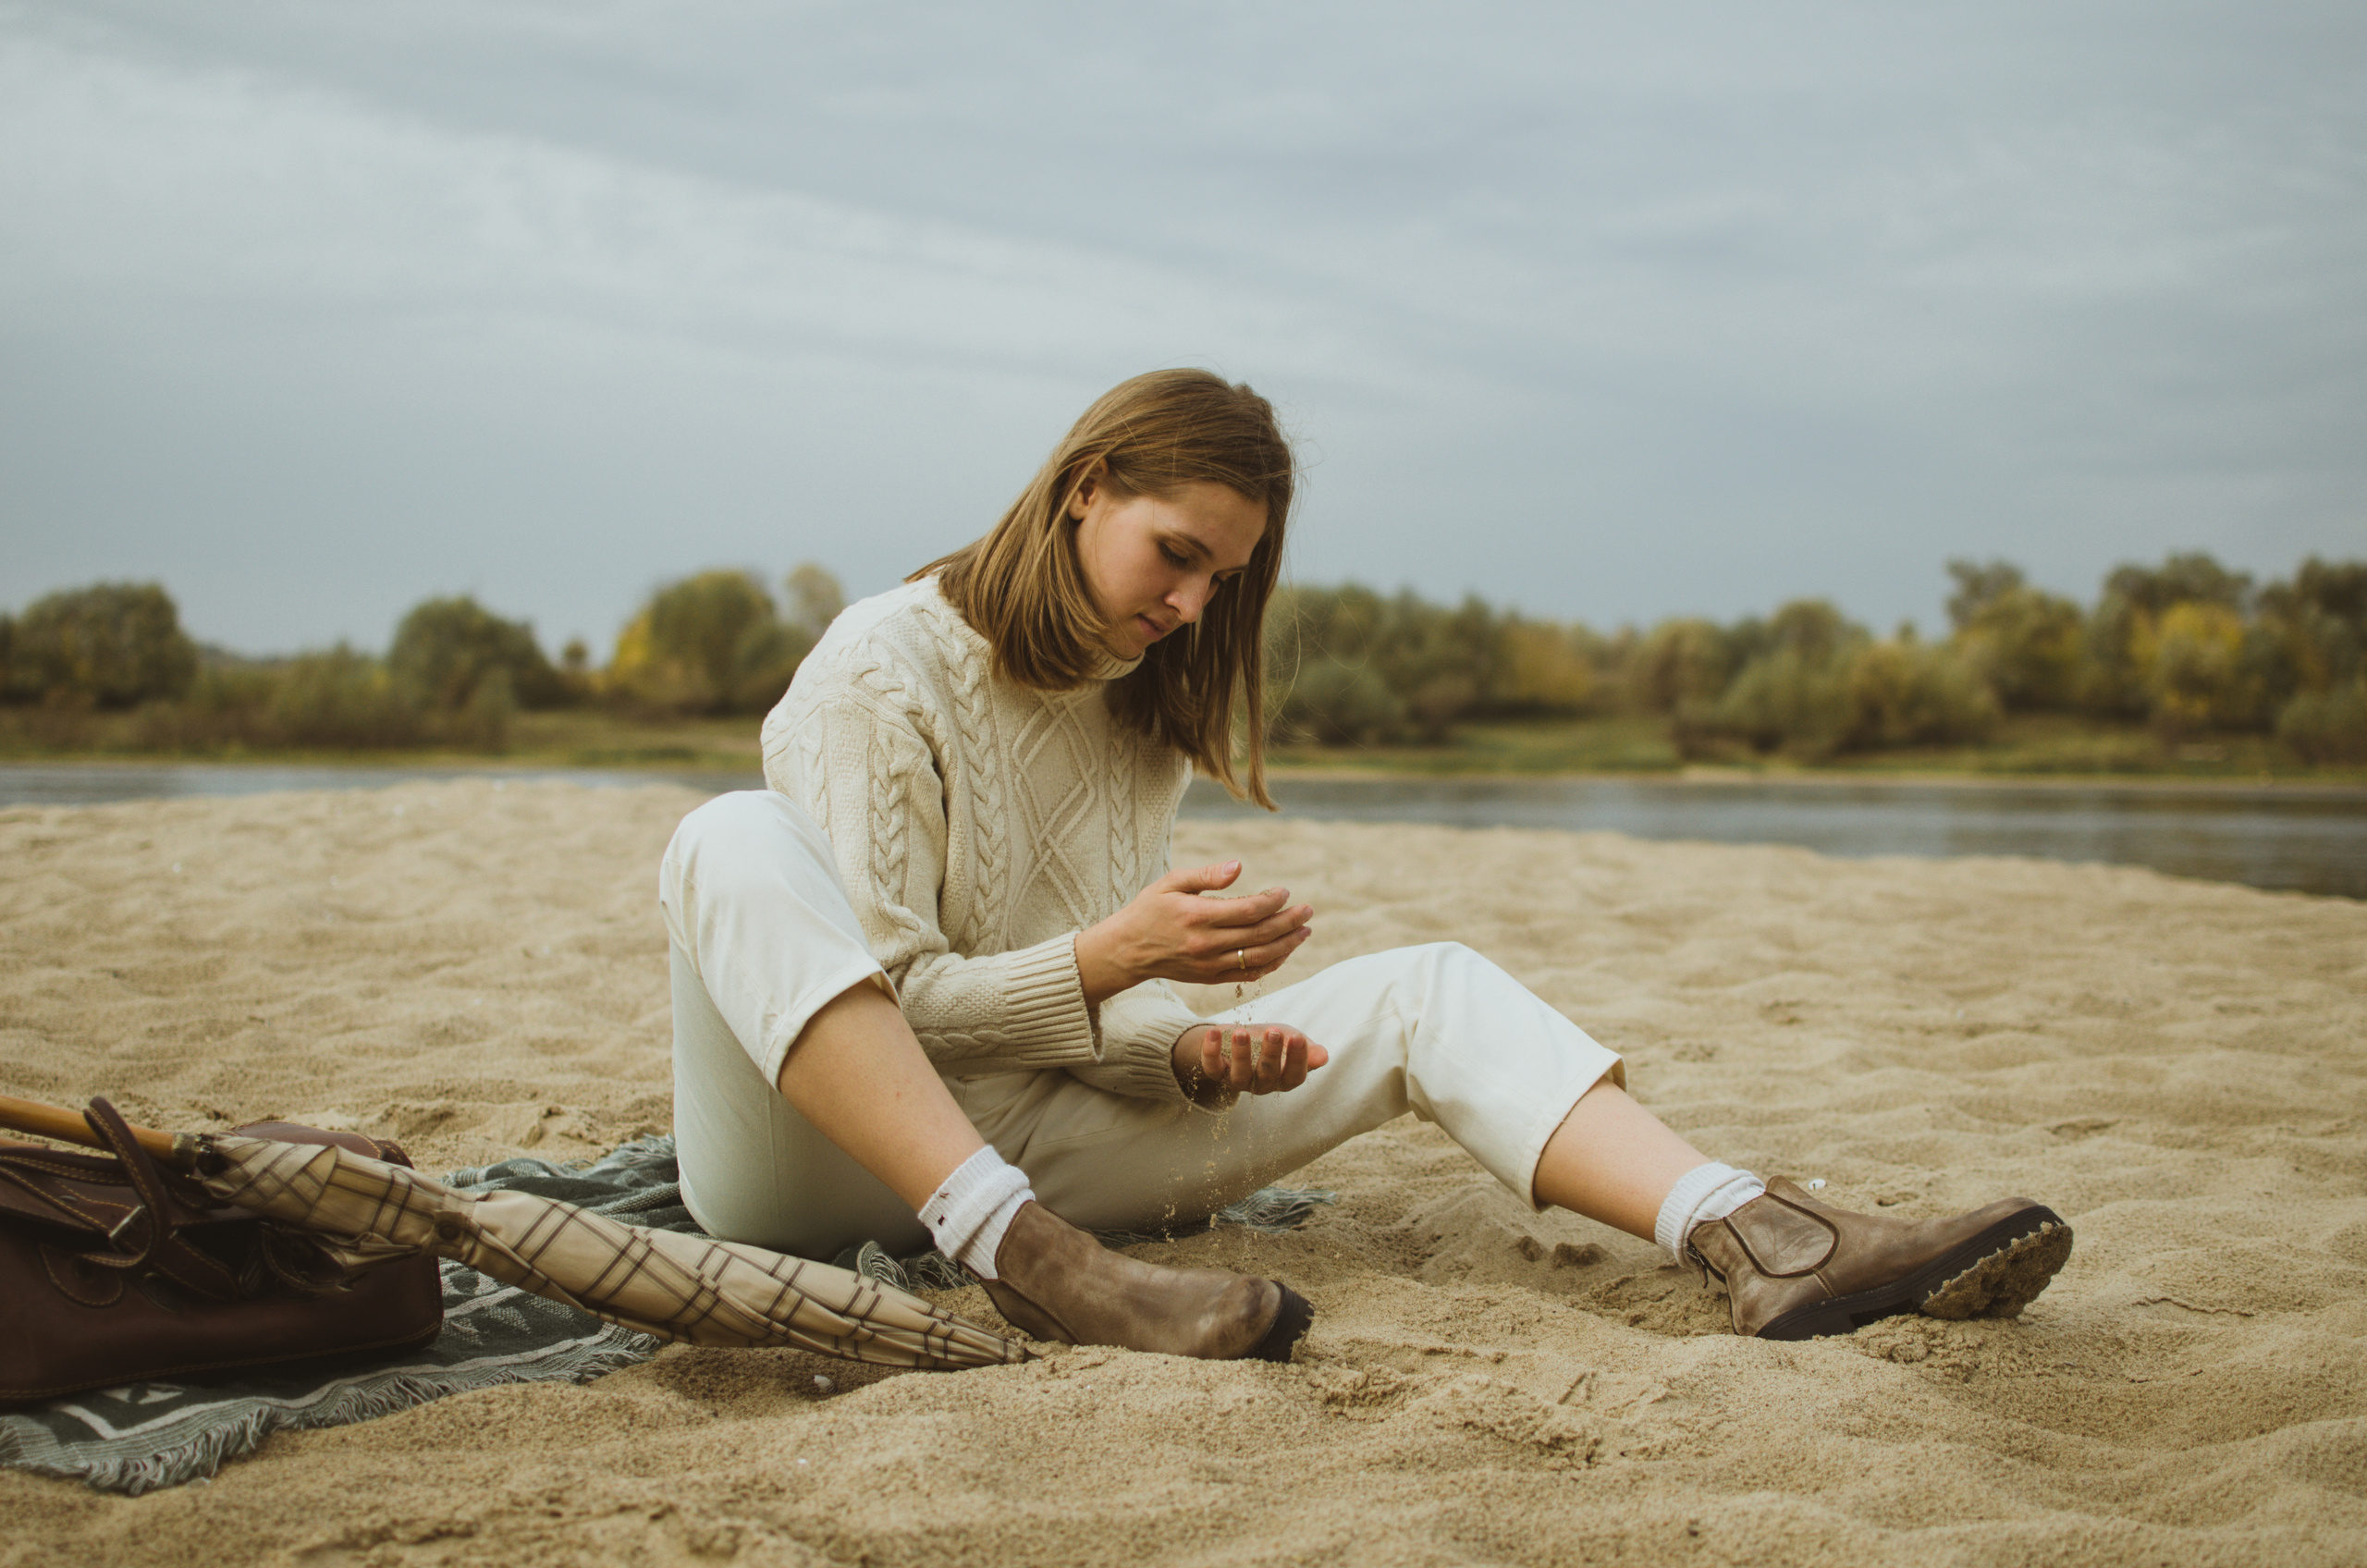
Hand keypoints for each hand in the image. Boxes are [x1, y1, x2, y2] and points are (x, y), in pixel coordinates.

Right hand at [1073, 860, 1312, 1005]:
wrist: (1126, 950)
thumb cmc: (1149, 910)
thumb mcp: (1171, 883)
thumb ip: (1206, 875)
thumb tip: (1239, 866)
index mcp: (1197, 917)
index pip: (1248, 911)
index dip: (1273, 902)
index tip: (1285, 892)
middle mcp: (1206, 944)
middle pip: (1260, 934)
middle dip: (1289, 921)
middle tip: (1308, 910)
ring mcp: (1210, 965)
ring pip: (1260, 957)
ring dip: (1287, 944)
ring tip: (1305, 931)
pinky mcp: (1211, 978)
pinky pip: (1249, 975)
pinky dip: (1271, 964)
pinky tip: (1284, 951)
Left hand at [1172, 1022, 1329, 1104]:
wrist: (1242, 1038)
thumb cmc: (1273, 1041)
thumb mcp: (1291, 1040)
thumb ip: (1306, 1049)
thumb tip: (1324, 1056)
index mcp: (1285, 1078)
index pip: (1295, 1075)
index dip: (1297, 1059)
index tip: (1298, 1037)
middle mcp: (1262, 1084)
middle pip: (1268, 1075)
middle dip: (1271, 1053)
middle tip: (1273, 1032)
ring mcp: (1238, 1081)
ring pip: (1240, 1075)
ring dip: (1240, 1054)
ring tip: (1241, 1032)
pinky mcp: (1217, 1072)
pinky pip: (1211, 1067)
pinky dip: (1210, 1050)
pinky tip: (1215, 1031)